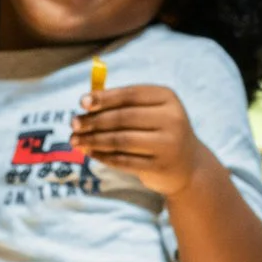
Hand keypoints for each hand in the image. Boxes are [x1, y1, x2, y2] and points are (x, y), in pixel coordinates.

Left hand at [70, 84, 211, 196]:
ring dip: (93, 140)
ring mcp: (168, 144)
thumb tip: (86, 103)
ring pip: (120, 140)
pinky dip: (103, 156)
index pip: (130, 95)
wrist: (188, 166)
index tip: (82, 103)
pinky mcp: (160, 166)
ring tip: (75, 140)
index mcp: (167, 98)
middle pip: (123, 118)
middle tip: (73, 124)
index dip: (104, 98)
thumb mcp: (150, 112)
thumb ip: (122, 104)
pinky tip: (90, 152)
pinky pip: (124, 160)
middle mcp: (172, 119)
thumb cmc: (159, 131)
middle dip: (94, 121)